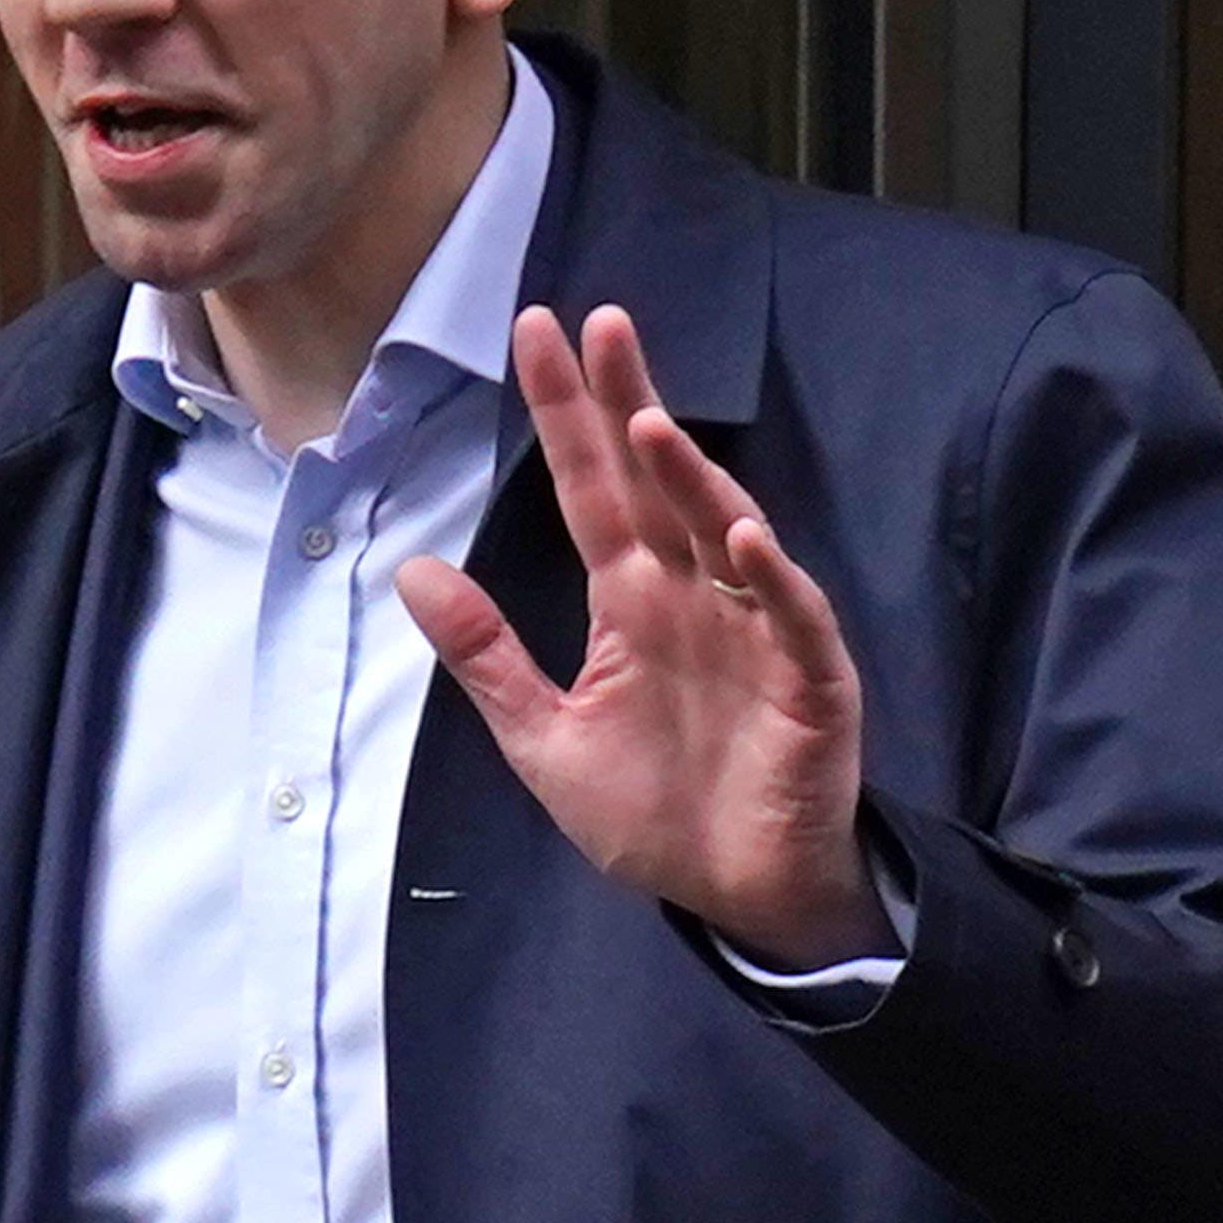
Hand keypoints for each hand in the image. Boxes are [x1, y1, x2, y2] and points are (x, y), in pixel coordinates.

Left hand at [395, 304, 885, 969]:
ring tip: (650, 425)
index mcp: (631, 600)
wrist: (738, 898)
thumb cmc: (655, 811)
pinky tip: (741, 538)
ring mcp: (755, 631)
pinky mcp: (809, 682)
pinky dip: (770, 580)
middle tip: (602, 325)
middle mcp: (693, 595)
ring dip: (692, 481)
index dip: (566, 414)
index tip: (536, 331)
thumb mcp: (544, 737)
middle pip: (657, 483)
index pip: (591, 488)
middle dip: (630, 402)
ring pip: (723, 534)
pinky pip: (791, 619)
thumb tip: (412, 569)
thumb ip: (486, 654)